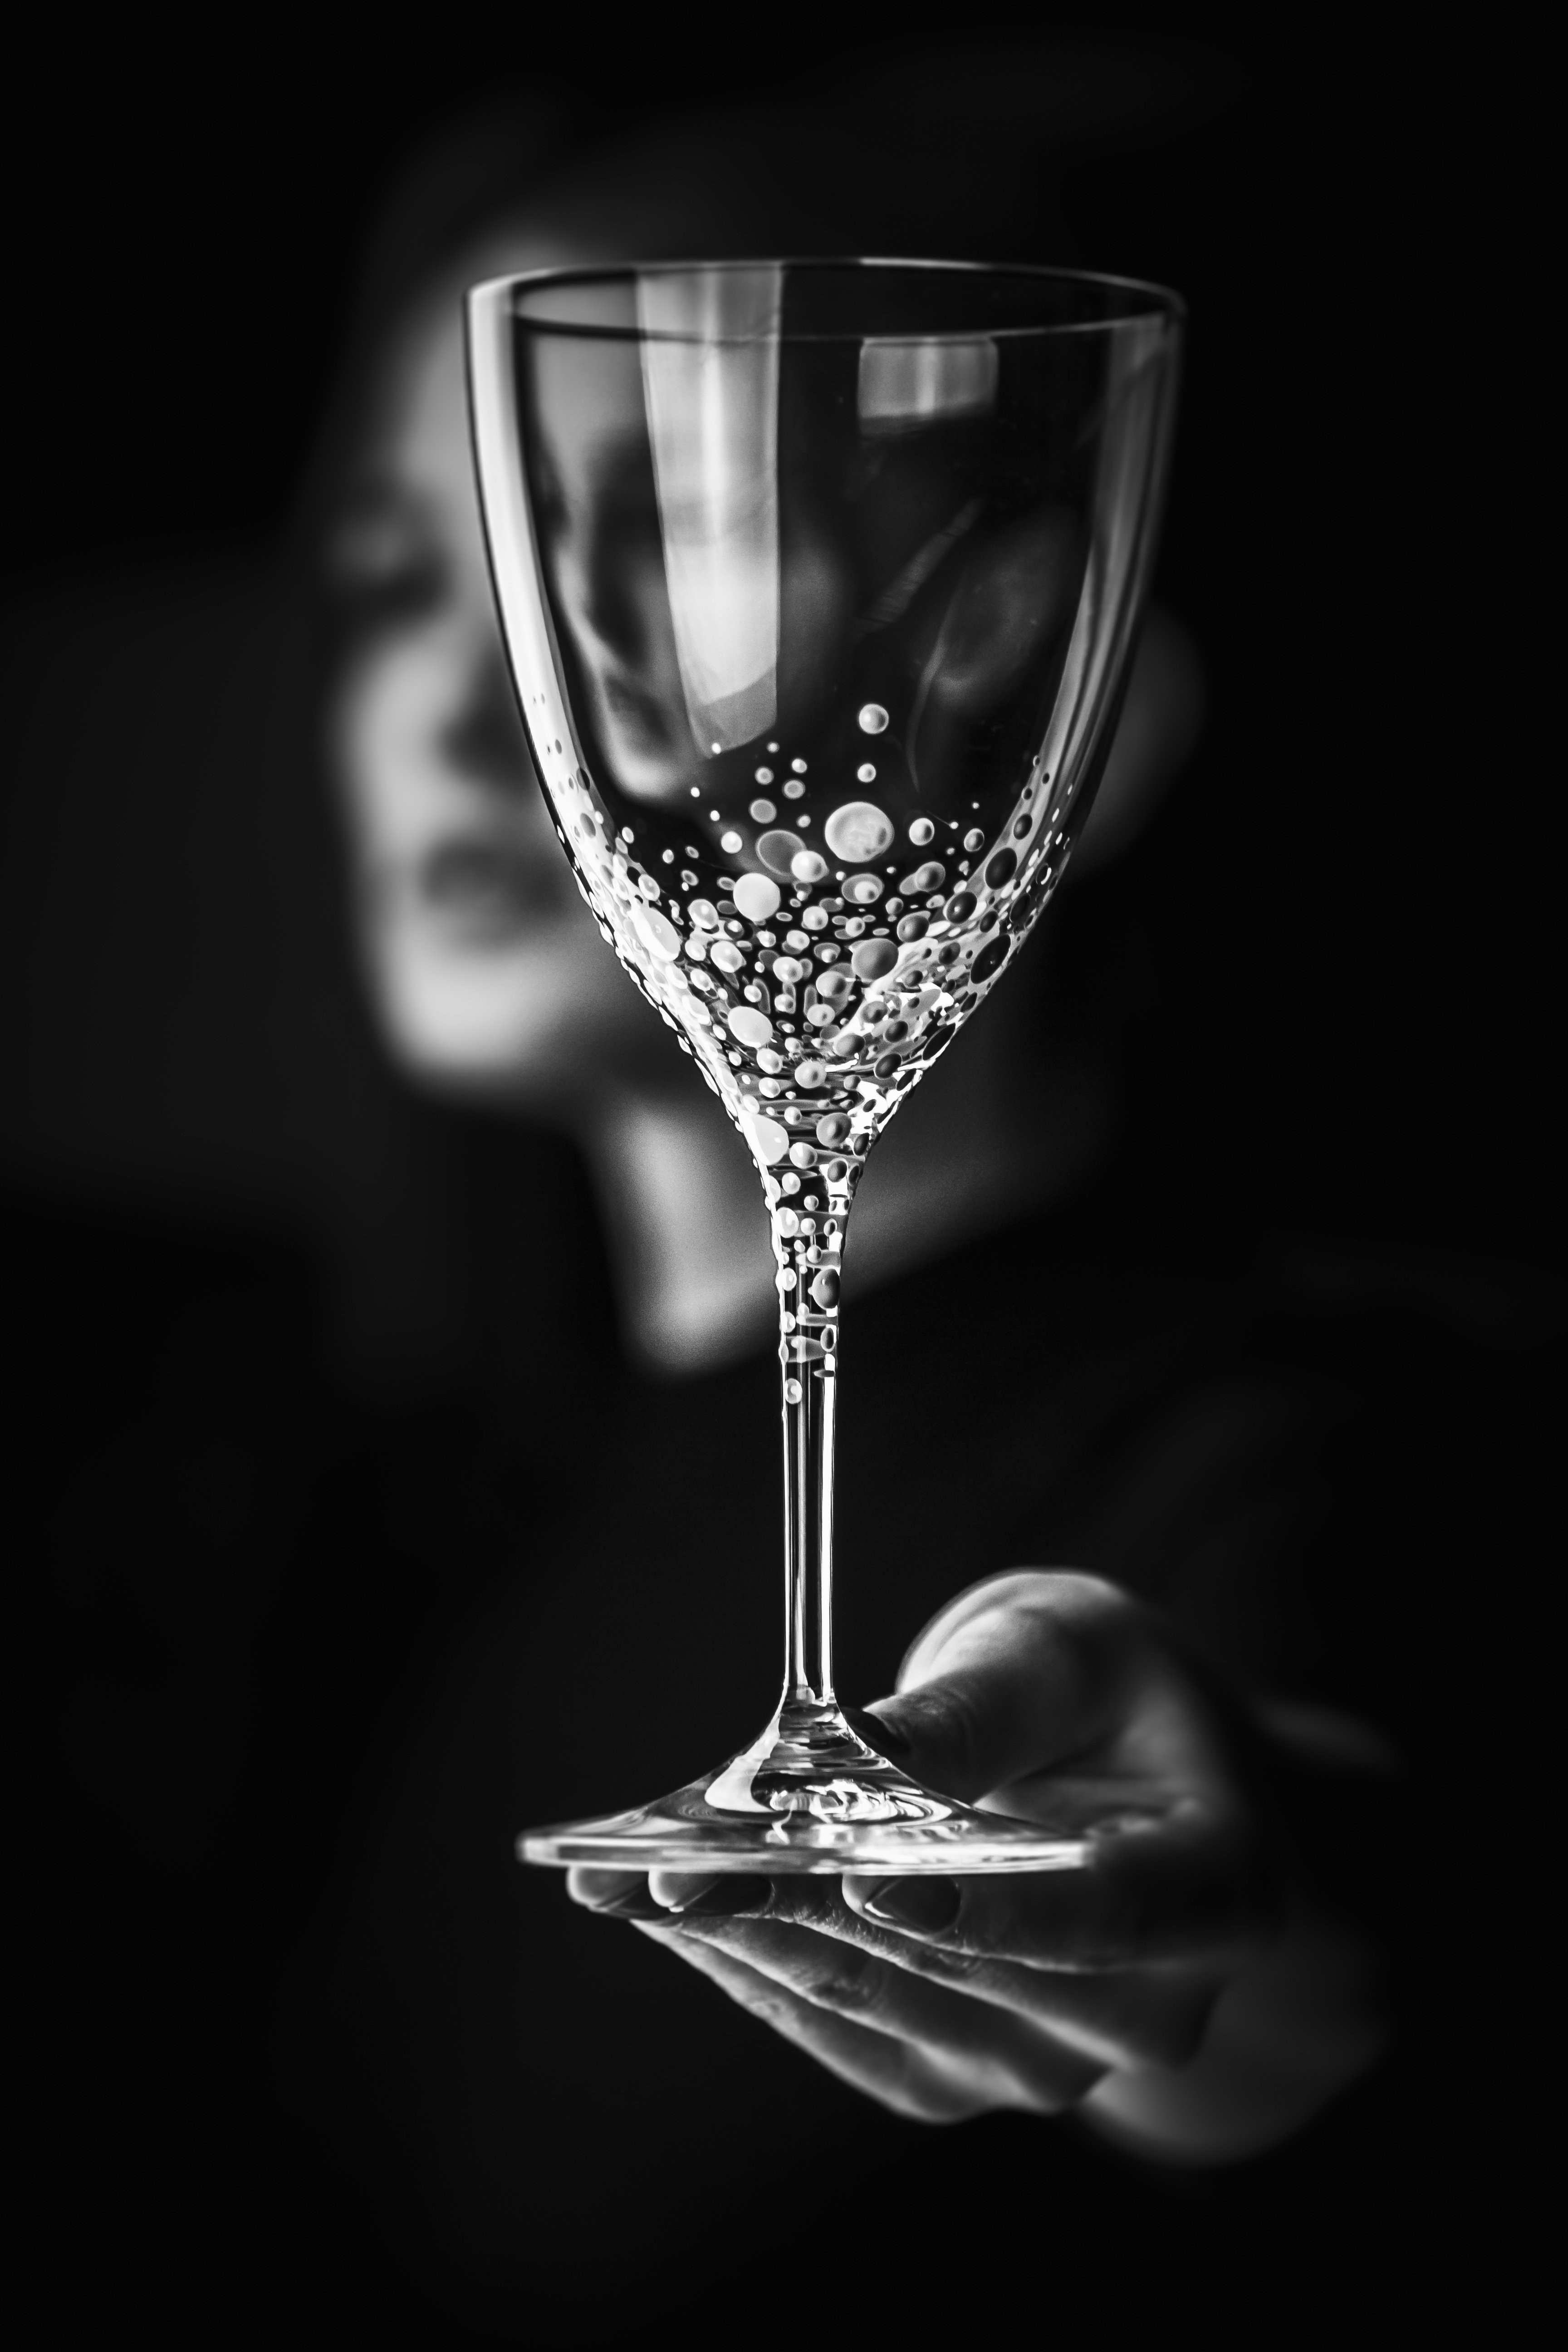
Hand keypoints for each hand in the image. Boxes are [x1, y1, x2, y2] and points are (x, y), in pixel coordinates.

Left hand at [571, 1572, 1389, 2160]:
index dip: (994, 1910)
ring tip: (631, 1873)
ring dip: (749, 1929)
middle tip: (676, 1860)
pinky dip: (746, 1957)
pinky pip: (836, 2023)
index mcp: (1219, 1894)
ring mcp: (1043, 2061)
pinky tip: (663, 1904)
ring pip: (878, 2000)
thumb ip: (979, 1707)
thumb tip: (857, 1757)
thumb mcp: (1070, 1651)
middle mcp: (1142, 2012)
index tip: (878, 1882)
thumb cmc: (1115, 1698)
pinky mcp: (949, 2074)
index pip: (1112, 1918)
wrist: (1135, 1788)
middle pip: (964, 1968)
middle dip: (809, 1901)